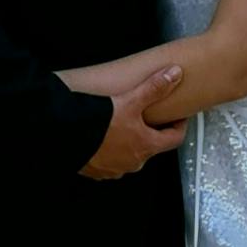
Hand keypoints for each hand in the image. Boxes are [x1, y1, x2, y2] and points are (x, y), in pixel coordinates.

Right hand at [80, 64, 187, 181]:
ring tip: (122, 126)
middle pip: (152, 146)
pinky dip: (111, 151)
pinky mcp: (99, 171)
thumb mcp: (130, 101)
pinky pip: (111, 161)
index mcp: (146, 146)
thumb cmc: (98, 124)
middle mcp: (134, 162)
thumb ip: (154, 88)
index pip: (175, 139)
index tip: (178, 117)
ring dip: (130, 142)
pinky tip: (103, 138)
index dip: (179, 125)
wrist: (66, 136)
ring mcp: (116, 169)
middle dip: (151, 132)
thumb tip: (174, 75)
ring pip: (131, 154)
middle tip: (147, 117)